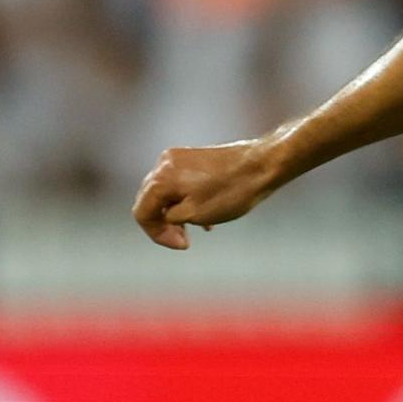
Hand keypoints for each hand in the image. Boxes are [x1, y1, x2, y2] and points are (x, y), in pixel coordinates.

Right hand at [133, 138, 287, 247]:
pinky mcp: (192, 157)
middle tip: (185, 240)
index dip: (156, 234)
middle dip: (163, 224)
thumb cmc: (231, 192)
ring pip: (165, 193)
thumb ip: (169, 218)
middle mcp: (164, 163)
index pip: (141, 212)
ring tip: (197, 229)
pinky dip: (185, 201)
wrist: (261, 166)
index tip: (181, 244)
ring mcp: (178, 157)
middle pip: (150, 201)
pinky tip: (205, 217)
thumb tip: (164, 217)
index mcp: (161, 178)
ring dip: (175, 214)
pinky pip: (178, 184)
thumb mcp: (194, 214)